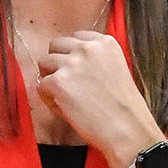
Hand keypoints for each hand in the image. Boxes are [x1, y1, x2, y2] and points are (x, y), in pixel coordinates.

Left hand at [35, 30, 163, 167]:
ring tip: (67, 98)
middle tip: (67, 84)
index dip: (72, 56)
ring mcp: (71, 63)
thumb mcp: (116, 70)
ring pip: (44, 63)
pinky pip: (40, 86)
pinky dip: (48, 99)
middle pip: (55, 45)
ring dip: (51, 80)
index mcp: (105, 42)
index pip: (76, 38)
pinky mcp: (58, 82)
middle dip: (57, 63)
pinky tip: (66, 109)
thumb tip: (67, 63)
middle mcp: (87, 47)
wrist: (127, 129)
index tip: (78, 72)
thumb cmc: (124, 108)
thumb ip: (94, 60)